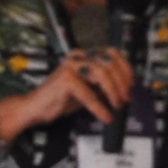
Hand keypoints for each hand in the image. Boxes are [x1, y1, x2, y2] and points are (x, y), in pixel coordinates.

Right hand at [8, 51, 132, 137]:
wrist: (35, 108)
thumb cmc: (60, 98)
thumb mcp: (88, 88)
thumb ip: (103, 84)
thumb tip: (125, 88)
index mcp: (84, 55)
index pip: (111, 52)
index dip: (125, 67)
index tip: (132, 83)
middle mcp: (77, 57)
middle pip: (109, 62)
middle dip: (121, 82)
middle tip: (125, 98)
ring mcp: (70, 66)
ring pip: (102, 74)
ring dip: (113, 92)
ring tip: (116, 105)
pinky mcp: (65, 80)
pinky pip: (89, 94)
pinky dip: (100, 107)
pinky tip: (105, 115)